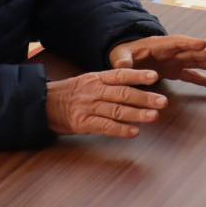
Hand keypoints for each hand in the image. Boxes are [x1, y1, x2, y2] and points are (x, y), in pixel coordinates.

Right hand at [46, 68, 167, 137]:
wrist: (43, 104)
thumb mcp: (89, 81)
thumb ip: (109, 83)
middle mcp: (94, 91)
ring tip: (154, 116)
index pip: (120, 75)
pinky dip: (120, 129)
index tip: (154, 77)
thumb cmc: (71, 93)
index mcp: (97, 78)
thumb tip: (135, 85)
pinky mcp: (82, 123)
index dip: (138, 75)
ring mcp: (88, 107)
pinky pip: (105, 126)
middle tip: (163, 101)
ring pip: (116, 110)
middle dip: (144, 97)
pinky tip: (134, 132)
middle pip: (122, 93)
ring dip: (137, 114)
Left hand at [109, 35, 205, 88]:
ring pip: (196, 62)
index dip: (190, 43)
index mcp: (158, 45)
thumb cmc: (124, 53)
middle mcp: (171, 52)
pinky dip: (204, 80)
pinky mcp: (176, 71)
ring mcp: (175, 61)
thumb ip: (123, 61)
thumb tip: (121, 66)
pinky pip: (192, 75)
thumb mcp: (120, 55)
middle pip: (192, 52)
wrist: (127, 57)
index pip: (176, 42)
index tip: (204, 44)